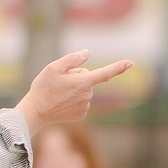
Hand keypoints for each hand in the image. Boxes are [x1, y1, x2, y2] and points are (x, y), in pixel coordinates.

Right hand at [19, 50, 133, 131]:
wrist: (36, 111)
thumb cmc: (43, 87)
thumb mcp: (54, 67)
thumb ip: (72, 59)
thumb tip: (86, 54)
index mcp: (83, 82)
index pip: (105, 73)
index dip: (118, 67)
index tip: (130, 63)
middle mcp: (88, 96)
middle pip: (87, 79)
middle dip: (76, 77)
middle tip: (59, 83)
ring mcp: (85, 106)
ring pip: (84, 90)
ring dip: (74, 89)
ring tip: (58, 93)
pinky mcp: (82, 114)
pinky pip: (81, 101)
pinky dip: (73, 99)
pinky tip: (61, 102)